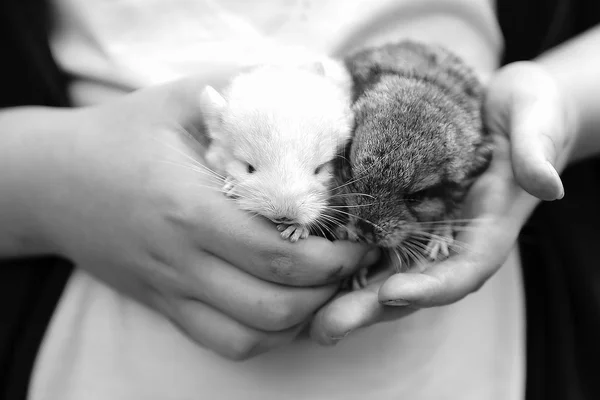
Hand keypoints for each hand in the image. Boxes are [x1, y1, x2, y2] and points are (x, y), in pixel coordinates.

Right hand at [11, 76, 375, 359]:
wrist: (52, 183)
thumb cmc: (122, 137)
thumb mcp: (181, 101)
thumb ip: (243, 93)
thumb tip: (307, 91)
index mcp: (191, 208)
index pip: (278, 252)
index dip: (333, 256)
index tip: (360, 240)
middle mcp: (182, 260)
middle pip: (272, 304)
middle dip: (327, 291)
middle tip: (349, 264)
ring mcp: (172, 291)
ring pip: (250, 337)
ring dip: (300, 320)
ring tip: (322, 289)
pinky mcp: (165, 306)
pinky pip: (222, 344)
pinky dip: (264, 337)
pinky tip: (282, 308)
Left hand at [310, 61, 575, 344]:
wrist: (501, 101)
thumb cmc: (527, 110)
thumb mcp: (537, 118)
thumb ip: (538, 150)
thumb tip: (548, 185)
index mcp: (487, 228)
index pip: (463, 271)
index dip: (430, 288)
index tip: (392, 293)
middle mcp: (450, 238)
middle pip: (412, 284)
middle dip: (371, 308)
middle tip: (328, 327)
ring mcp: (421, 228)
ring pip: (383, 270)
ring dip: (347, 295)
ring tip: (306, 313)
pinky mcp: (397, 209)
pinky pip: (368, 239)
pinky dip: (340, 258)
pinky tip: (305, 265)